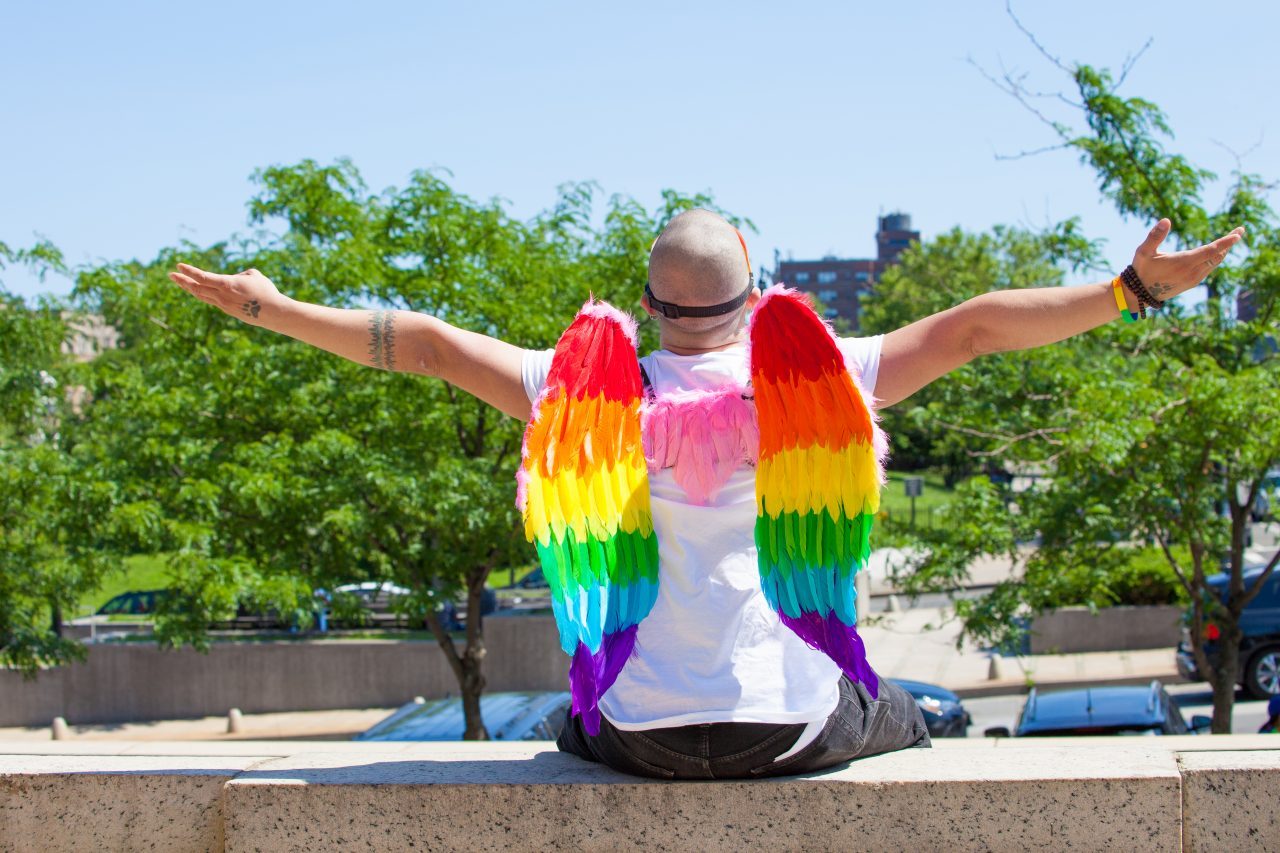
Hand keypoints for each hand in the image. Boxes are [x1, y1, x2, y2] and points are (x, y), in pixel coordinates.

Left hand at [168, 263, 283, 325]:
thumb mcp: (253, 275)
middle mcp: (221, 296)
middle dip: (182, 281)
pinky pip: (213, 301)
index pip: (202, 277)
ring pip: (202, 296)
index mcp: (226, 284)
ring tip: (182, 283)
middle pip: (197, 288)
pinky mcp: (229, 311)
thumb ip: (240, 275)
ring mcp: (224, 305)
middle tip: (171, 274)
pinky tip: (202, 291)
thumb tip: (234, 280)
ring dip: (191, 289)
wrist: (273, 312)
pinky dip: (205, 294)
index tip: (179, 265)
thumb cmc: (265, 291)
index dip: (189, 271)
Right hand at [1130, 219, 1244, 302]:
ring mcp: (1194, 278)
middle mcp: (1193, 272)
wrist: (1140, 295)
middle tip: (1239, 231)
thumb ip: (1155, 236)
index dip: (1226, 241)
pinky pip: (1210, 267)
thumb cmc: (1141, 270)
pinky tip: (1218, 252)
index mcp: (1184, 262)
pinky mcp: (1193, 282)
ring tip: (1232, 239)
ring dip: (1224, 250)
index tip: (1238, 233)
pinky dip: (1216, 258)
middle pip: (1218, 256)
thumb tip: (1166, 220)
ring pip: (1215, 262)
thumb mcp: (1144, 251)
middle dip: (1229, 243)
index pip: (1212, 250)